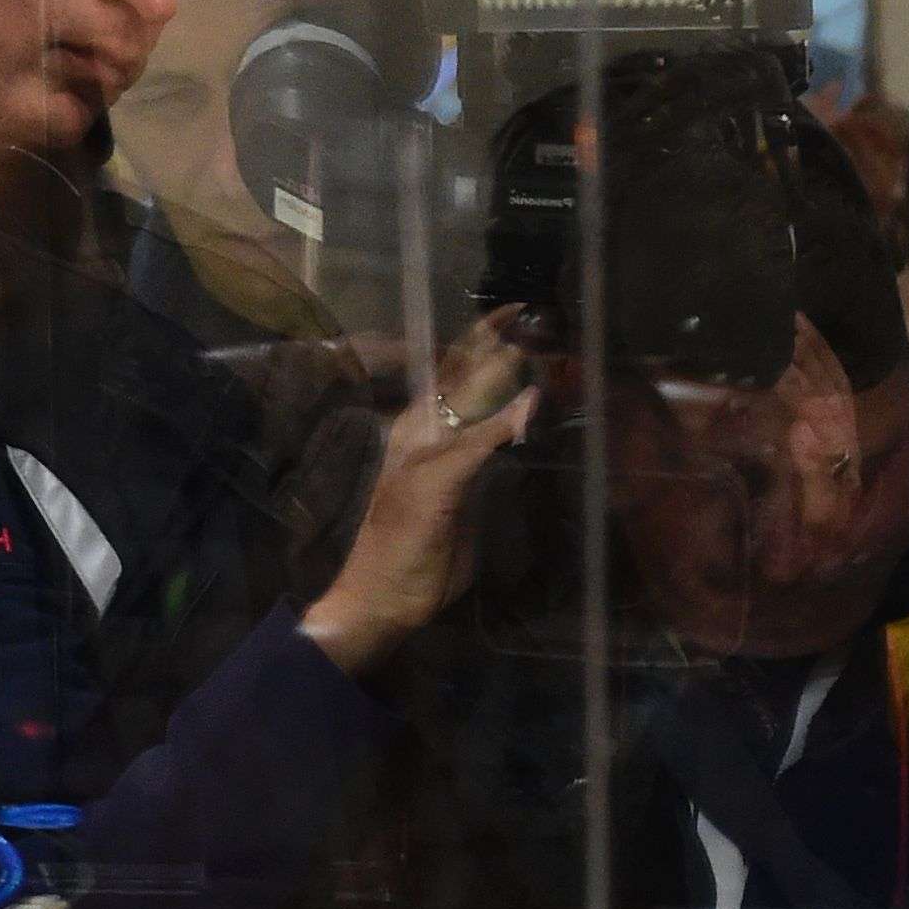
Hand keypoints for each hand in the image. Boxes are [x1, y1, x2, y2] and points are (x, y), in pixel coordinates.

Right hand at [302, 318, 538, 675]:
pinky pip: (473, 447)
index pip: (448, 383)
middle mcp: (413, 439)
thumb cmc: (414, 559)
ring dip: (499, 370)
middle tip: (525, 309)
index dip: (478, 349)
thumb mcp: (454, 506)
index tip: (510, 321)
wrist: (378, 599)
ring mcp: (419, 459)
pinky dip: (503, 426)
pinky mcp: (432, 486)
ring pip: (461, 401)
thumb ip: (474, 473)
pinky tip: (529, 406)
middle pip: (452, 377)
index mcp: (416, 440)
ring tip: (531, 340)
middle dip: (489, 341)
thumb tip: (500, 452)